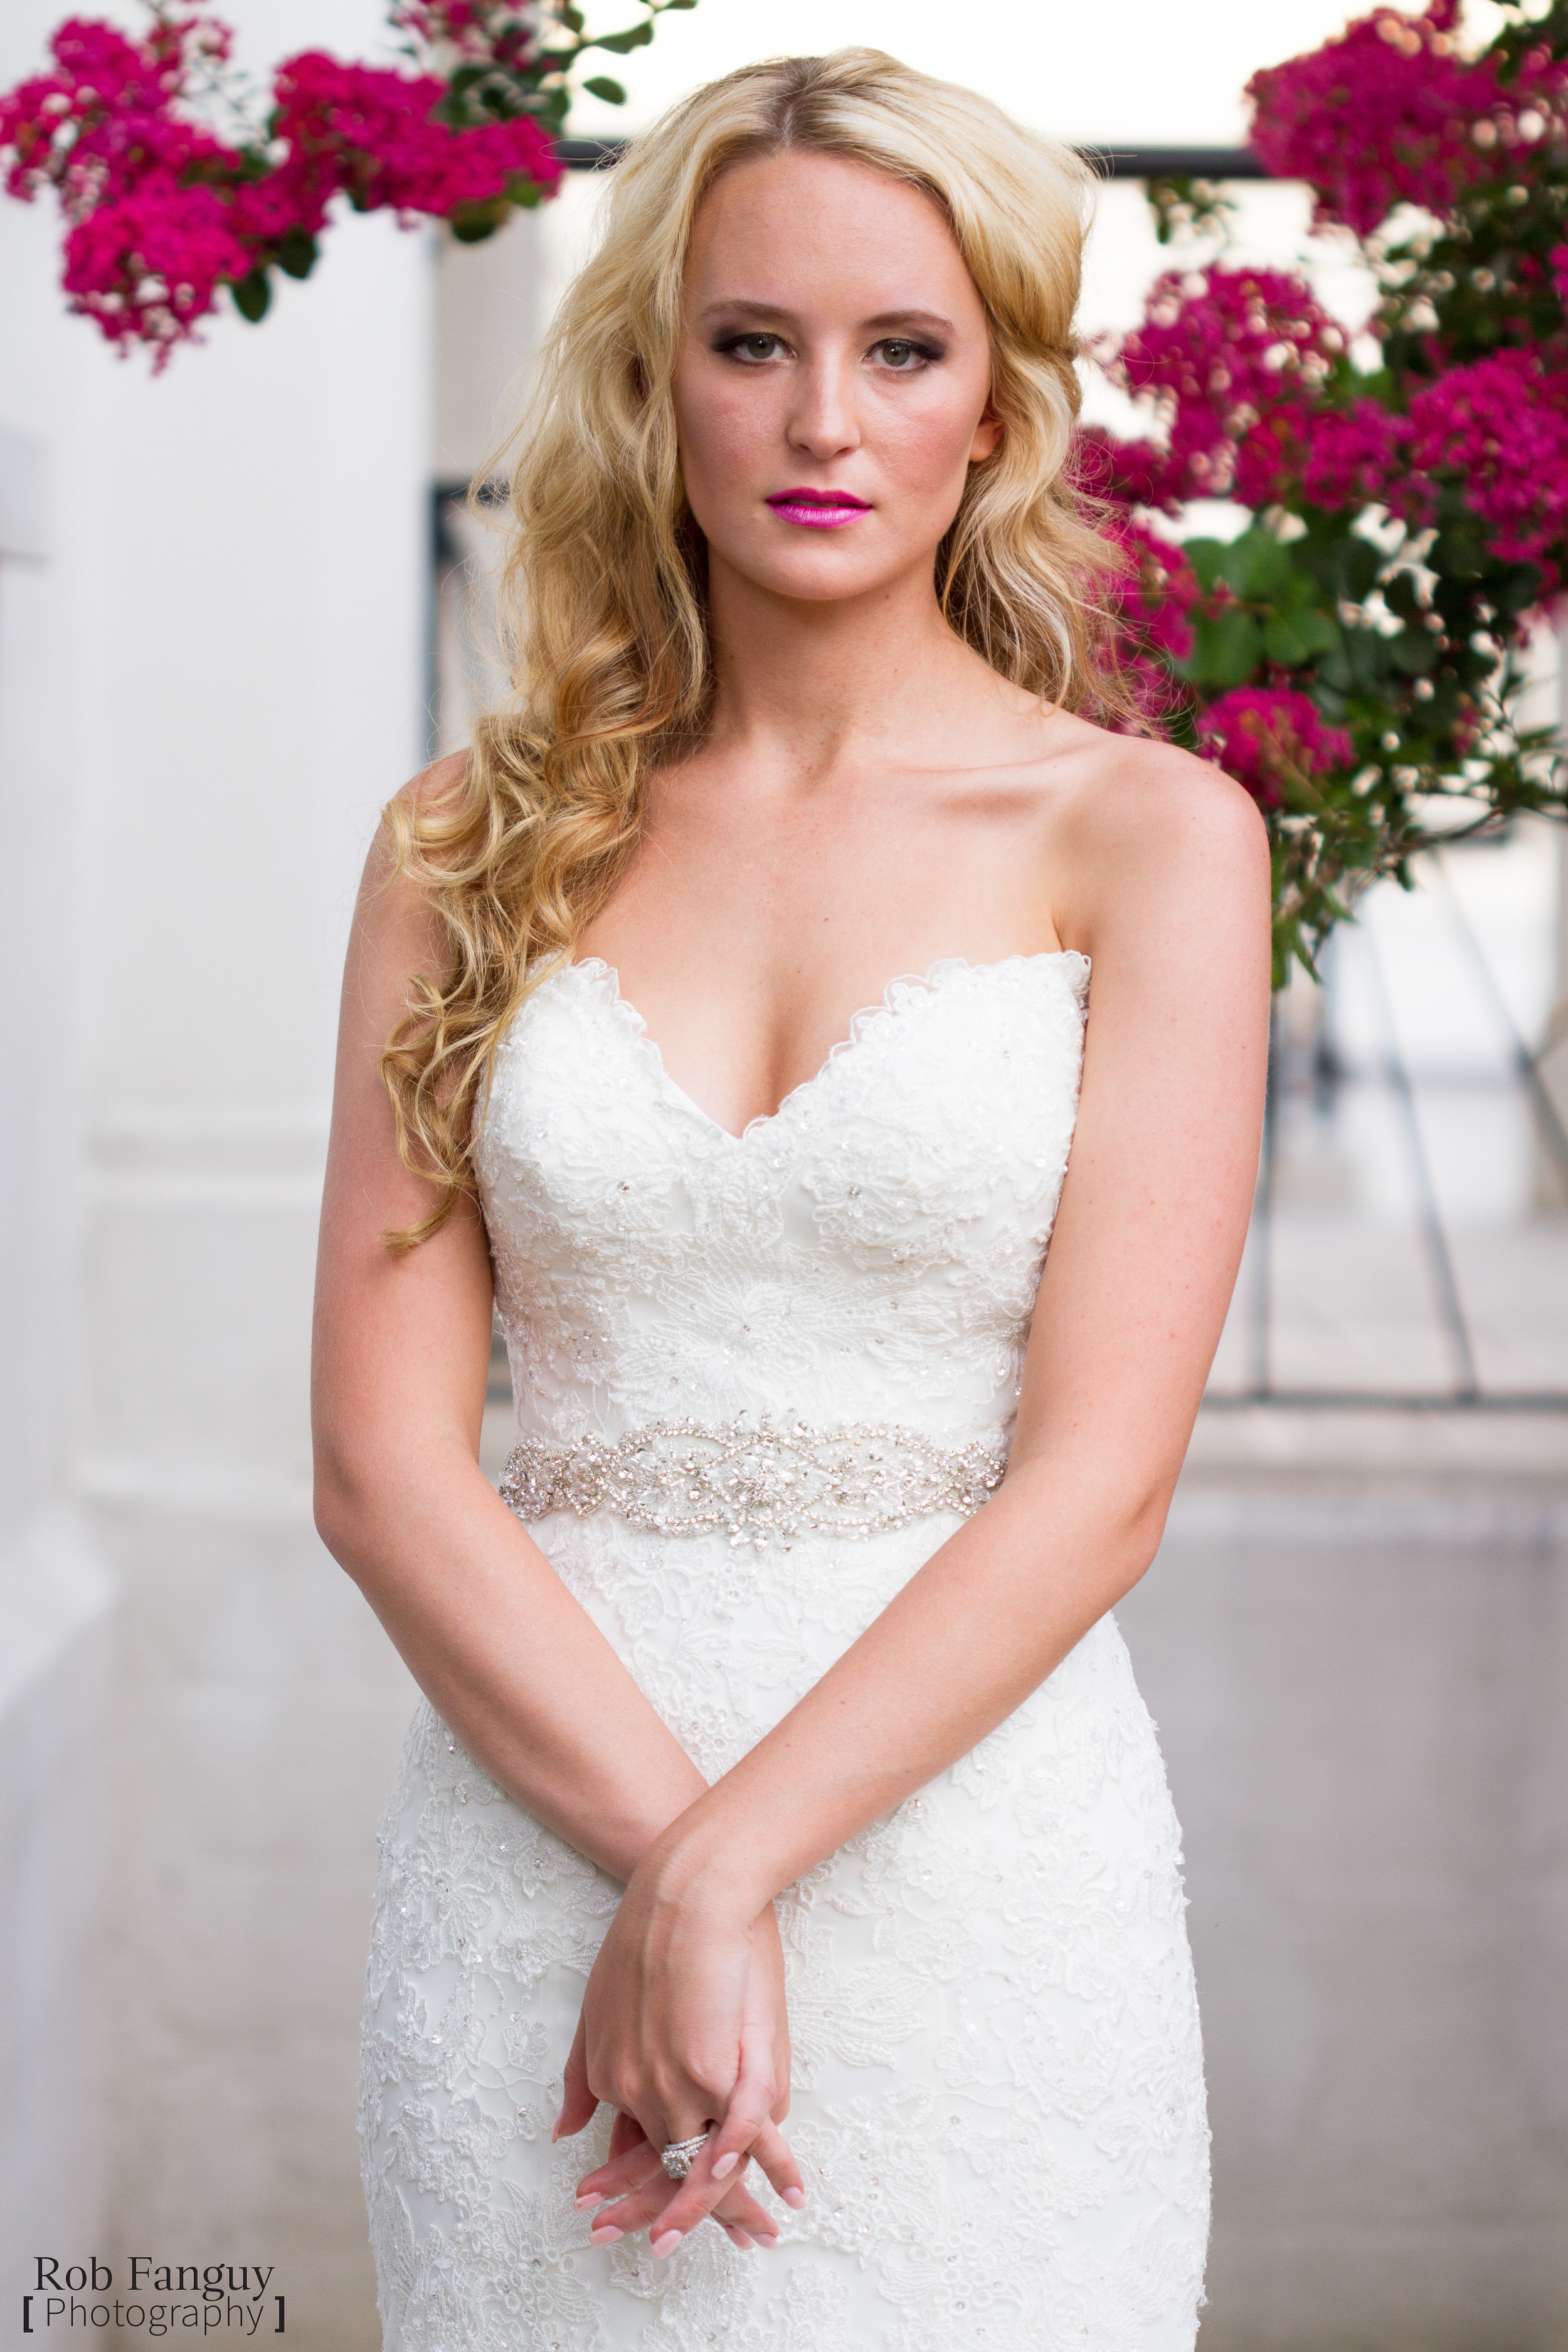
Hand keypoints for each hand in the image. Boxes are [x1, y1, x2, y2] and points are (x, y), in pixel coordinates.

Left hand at [555, 1881, 803, 2253]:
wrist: (683, 1891)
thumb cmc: (642, 1937)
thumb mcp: (594, 2007)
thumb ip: (576, 2075)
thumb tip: (564, 2134)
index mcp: (611, 2080)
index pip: (629, 2156)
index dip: (642, 2196)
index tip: (653, 2228)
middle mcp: (643, 2093)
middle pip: (667, 2173)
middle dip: (690, 2216)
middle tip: (707, 2249)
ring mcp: (683, 2085)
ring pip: (709, 2167)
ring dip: (739, 2205)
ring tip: (765, 2231)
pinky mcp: (723, 2069)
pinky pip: (749, 2134)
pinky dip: (772, 2164)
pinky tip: (790, 2186)